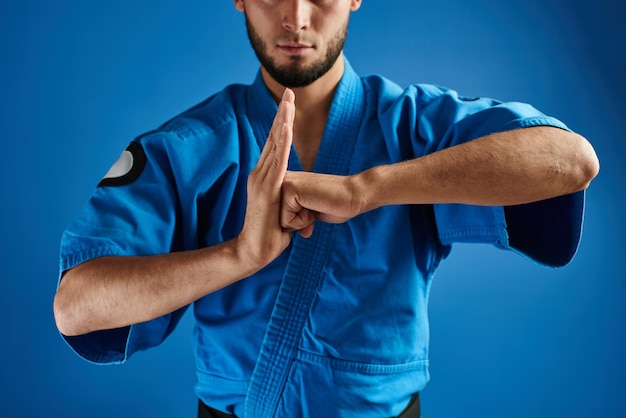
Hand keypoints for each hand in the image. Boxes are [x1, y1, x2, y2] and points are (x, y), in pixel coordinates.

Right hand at [237, 89, 295, 268]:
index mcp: (264, 177)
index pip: (274, 144)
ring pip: (274, 145)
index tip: (288, 104)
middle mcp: (259, 174)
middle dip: (282, 114)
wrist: (253, 251)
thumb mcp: (284, 212)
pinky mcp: (267, 190)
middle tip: (289, 92)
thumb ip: (291, 201)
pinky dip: (280, 144)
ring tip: (288, 103)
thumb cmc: (270, 234)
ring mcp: (261, 181)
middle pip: (272, 138)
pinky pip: (276, 162)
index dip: (281, 123)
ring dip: (282, 122)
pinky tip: (284, 128)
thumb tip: (302, 203)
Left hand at [280, 171, 365, 237]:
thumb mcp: (308, 213)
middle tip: (314, 207)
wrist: (354, 196)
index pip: (276, 219)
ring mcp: (283, 183)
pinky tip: (315, 205)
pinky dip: (304, 221)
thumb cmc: (334, 206)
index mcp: (282, 184)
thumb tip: (287, 235)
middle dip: (297, 223)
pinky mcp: (289, 190)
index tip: (313, 207)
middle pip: (275, 221)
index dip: (297, 222)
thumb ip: (293, 219)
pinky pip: (287, 221)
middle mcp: (279, 181)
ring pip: (280, 222)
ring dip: (301, 222)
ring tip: (315, 206)